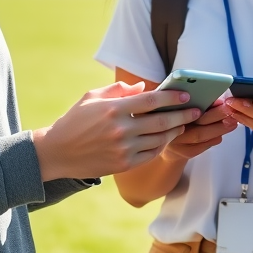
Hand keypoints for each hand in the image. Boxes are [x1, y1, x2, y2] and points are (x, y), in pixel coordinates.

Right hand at [33, 81, 200, 180]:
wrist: (56, 153)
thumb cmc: (74, 121)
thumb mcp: (91, 97)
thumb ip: (118, 90)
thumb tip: (143, 87)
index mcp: (114, 109)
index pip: (150, 101)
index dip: (171, 98)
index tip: (185, 95)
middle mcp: (121, 130)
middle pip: (161, 122)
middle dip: (182, 115)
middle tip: (196, 111)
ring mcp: (123, 149)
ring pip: (159, 140)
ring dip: (175, 131)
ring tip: (184, 124)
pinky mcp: (123, 165)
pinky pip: (151, 155)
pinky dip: (161, 146)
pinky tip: (166, 139)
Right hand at [161, 98, 237, 161]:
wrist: (171, 144)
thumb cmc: (180, 119)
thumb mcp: (183, 108)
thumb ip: (197, 103)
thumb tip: (219, 101)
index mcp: (169, 111)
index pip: (186, 106)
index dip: (205, 105)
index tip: (221, 102)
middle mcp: (170, 127)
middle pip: (196, 121)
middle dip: (217, 116)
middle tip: (231, 111)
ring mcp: (176, 142)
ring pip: (200, 135)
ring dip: (219, 129)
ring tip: (233, 122)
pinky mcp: (184, 152)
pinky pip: (202, 146)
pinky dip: (214, 139)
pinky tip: (222, 133)